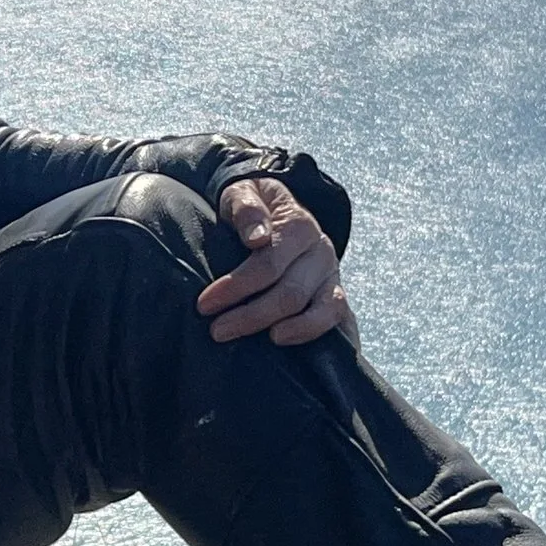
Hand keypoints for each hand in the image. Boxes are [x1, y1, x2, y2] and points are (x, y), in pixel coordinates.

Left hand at [198, 176, 356, 346]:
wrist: (279, 210)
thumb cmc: (251, 207)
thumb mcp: (242, 193)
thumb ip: (246, 207)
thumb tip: (257, 238)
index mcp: (298, 225)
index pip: (268, 263)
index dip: (236, 287)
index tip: (204, 305)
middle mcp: (321, 251)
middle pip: (290, 293)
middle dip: (251, 316)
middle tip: (217, 331)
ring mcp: (332, 276)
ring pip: (321, 310)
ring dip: (291, 331)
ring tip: (261, 343)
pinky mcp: (337, 295)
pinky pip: (340, 320)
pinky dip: (328, 337)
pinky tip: (302, 352)